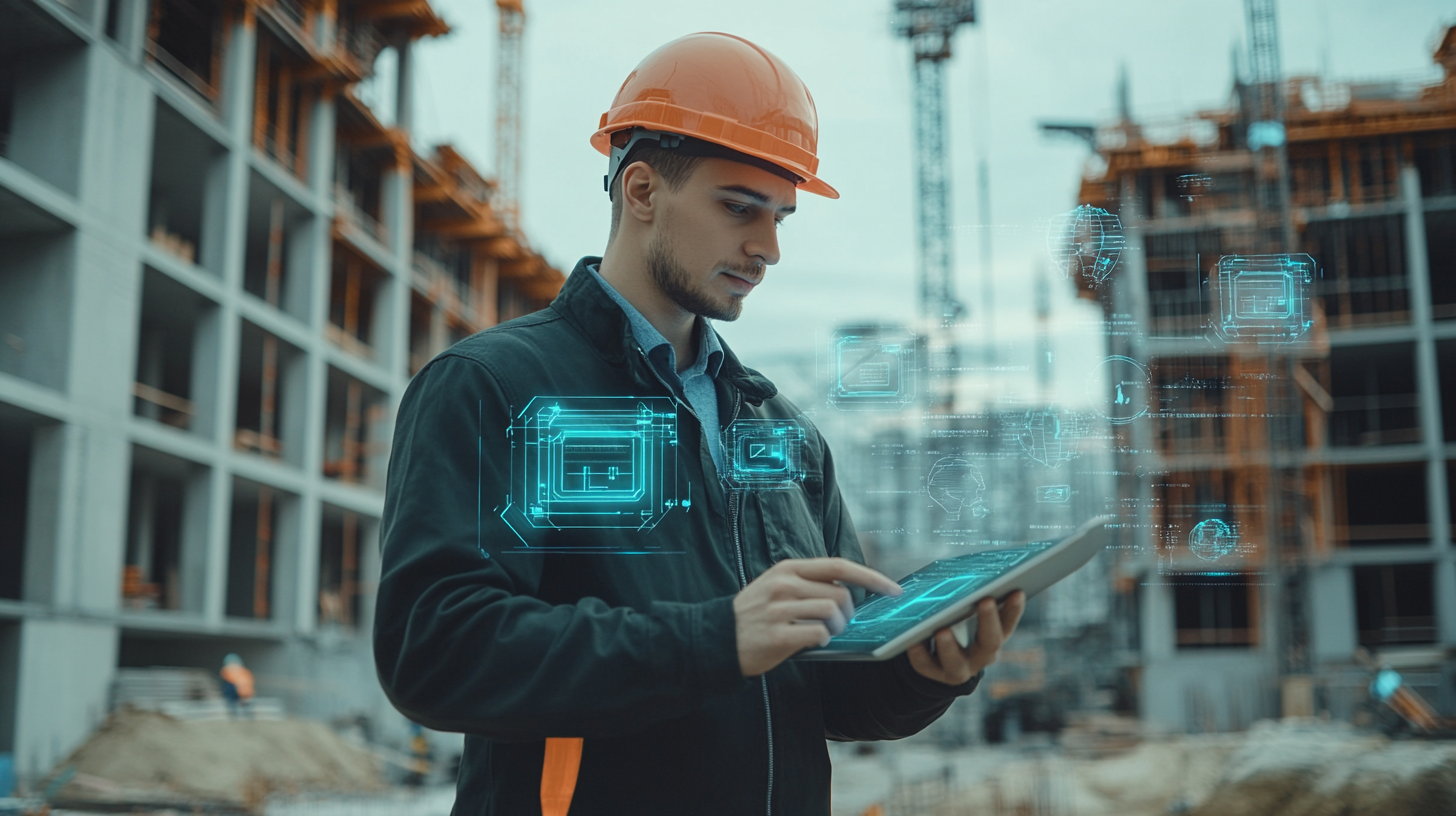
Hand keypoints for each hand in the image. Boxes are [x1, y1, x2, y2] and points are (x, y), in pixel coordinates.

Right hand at [734, 558, 901, 676]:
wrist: (716, 639)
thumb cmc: (753, 615)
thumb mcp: (776, 586)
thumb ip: (807, 584)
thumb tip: (849, 592)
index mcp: (788, 569)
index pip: (838, 565)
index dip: (870, 577)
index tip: (893, 590)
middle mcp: (784, 584)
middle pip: (840, 594)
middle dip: (849, 614)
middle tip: (839, 625)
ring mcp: (780, 609)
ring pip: (833, 613)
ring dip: (837, 628)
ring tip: (824, 634)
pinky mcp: (778, 634)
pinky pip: (819, 635)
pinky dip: (823, 641)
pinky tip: (812, 643)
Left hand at [907, 591, 1025, 685]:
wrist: (938, 659)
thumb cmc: (956, 621)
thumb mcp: (966, 610)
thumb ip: (971, 595)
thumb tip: (969, 569)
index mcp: (994, 637)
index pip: (1008, 624)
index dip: (1014, 610)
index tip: (1016, 591)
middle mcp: (981, 656)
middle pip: (990, 642)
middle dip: (989, 621)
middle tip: (986, 600)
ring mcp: (959, 669)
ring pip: (957, 663)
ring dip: (950, 647)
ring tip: (942, 630)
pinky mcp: (934, 674)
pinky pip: (925, 666)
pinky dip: (919, 653)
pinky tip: (912, 640)